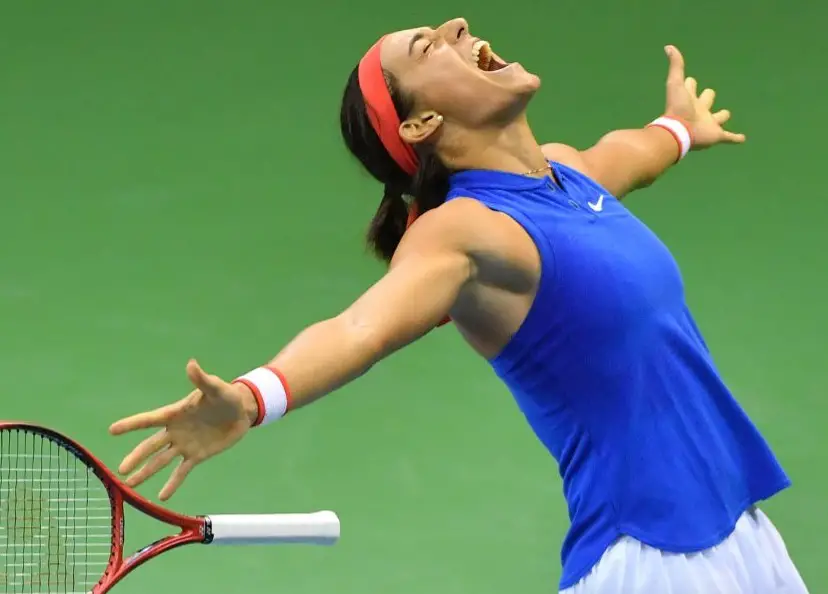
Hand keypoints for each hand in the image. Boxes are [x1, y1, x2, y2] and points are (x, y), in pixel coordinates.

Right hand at [109, 359, 258, 500]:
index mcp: (175, 413)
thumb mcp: (216, 388)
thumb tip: (192, 364)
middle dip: (136, 458)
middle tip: (120, 471)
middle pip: (151, 446)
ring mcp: (184, 444)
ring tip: (130, 486)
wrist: (241, 411)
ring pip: (161, 461)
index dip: (131, 425)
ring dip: (146, 473)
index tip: (112, 430)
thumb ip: (202, 379)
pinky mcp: (197, 455)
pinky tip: (162, 497)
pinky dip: (172, 483)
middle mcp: (175, 431)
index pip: (149, 420)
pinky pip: (181, 471)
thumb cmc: (226, 395)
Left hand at [663, 45, 745, 149]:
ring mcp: (709, 123)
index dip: (690, 84)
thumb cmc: (677, 107)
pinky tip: (742, 139)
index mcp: (689, 99)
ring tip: (725, 116)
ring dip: (721, 117)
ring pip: (718, 118)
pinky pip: (729, 137)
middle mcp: (699, 110)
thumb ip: (676, 65)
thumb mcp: (676, 83)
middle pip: (706, 101)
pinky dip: (735, 138)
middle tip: (708, 95)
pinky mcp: (717, 135)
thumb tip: (668, 46)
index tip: (689, 81)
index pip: (691, 87)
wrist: (679, 132)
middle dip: (707, 98)